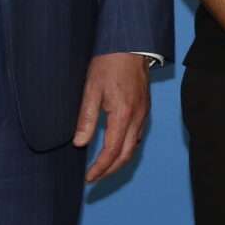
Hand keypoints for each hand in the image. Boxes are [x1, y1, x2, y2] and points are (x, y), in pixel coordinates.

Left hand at [75, 53, 152, 183]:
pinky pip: (137, 136)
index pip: (112, 151)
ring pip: (134, 147)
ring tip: (103, 168)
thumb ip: (86, 118)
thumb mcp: (91, 89)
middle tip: (94, 179)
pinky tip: (116, 148)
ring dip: (119, 162)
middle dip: (110, 171)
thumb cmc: (109, 64)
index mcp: (123, 114)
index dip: (100, 168)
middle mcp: (137, 117)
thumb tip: (79, 143)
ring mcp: (144, 114)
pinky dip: (126, 149)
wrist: (131, 45)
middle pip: (126, 154)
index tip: (89, 178)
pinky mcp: (145, 109)